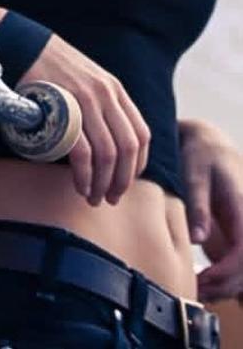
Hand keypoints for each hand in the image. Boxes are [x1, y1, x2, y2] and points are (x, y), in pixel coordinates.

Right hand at [18, 34, 149, 206]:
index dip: (137, 165)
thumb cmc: (53, 70)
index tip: (124, 182)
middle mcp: (105, 94)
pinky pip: (82, 151)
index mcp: (115, 90)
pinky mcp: (64, 108)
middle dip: (122, 180)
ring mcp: (85, 100)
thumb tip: (110, 147)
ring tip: (94, 197)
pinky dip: (85, 175)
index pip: (141, 135)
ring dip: (103, 183)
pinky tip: (80, 185)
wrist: (25, 45)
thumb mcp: (88, 81)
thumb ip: (103, 107)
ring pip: (108, 153)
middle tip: (110, 198)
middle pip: (127, 148)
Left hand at [179, 118, 242, 302]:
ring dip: (225, 287)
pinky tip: (204, 285)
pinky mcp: (238, 237)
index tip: (202, 278)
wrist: (209, 144)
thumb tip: (197, 238)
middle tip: (193, 288)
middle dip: (223, 285)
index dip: (227, 271)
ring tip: (195, 289)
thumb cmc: (201, 155)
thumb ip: (198, 205)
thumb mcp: (195, 173)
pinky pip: (239, 267)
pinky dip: (225, 281)